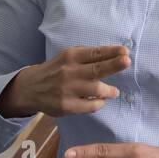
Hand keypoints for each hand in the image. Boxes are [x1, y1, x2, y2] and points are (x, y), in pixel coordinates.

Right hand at [0, 45, 129, 118]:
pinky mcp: (67, 106)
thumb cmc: (56, 69)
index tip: (125, 51)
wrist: (31, 88)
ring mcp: (68, 90)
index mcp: (71, 57)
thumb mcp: (68, 57)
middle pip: (96, 69)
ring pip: (97, 90)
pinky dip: (99, 103)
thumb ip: (88, 56)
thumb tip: (116, 54)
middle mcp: (69, 72)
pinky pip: (91, 106)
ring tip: (114, 91)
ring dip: (110, 91)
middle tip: (127, 61)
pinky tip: (99, 100)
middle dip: (113, 65)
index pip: (94, 53)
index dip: (111, 52)